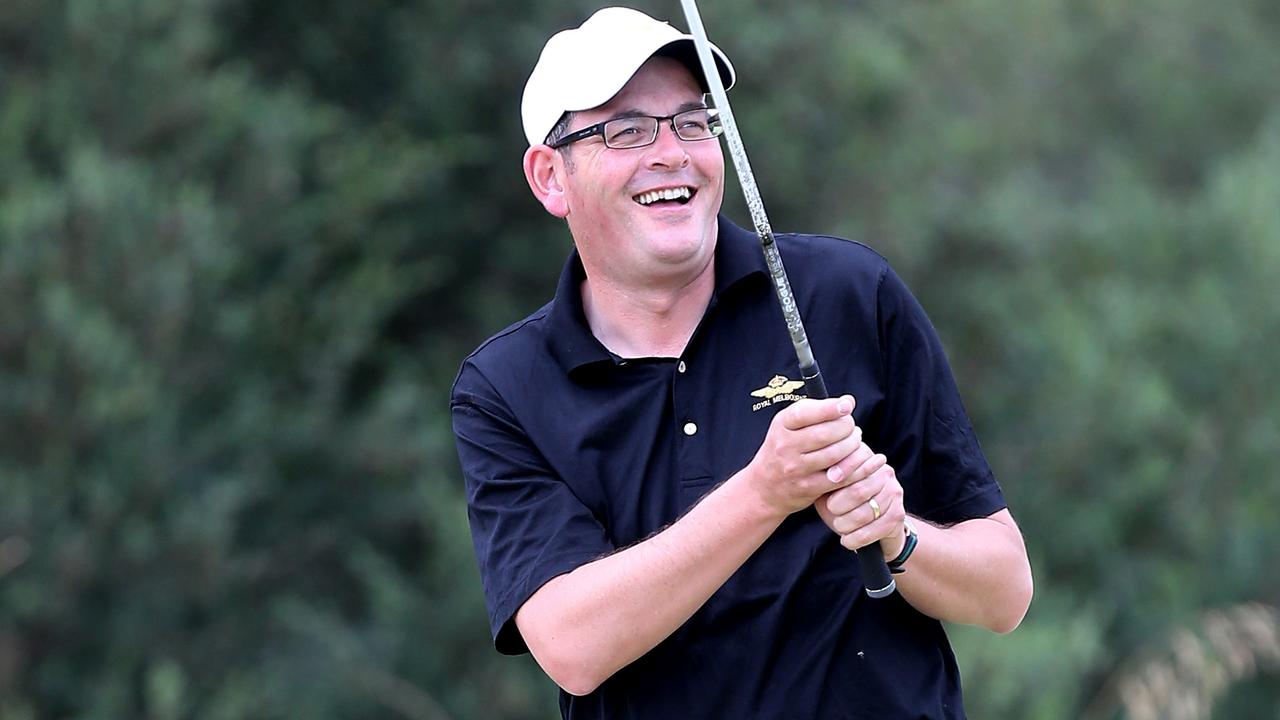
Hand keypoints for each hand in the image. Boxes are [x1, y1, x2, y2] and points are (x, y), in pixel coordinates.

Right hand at [739, 395, 867, 515]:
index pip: (804, 414)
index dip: (829, 408)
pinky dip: (853, 465)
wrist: (764, 486)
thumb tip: (848, 401)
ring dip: (852, 445)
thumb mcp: (789, 424)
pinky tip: (855, 458)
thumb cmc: (783, 448)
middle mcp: (786, 447)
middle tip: (852, 426)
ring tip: (855, 440)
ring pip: (834, 454)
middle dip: (846, 427)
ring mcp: (796, 469)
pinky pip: (839, 476)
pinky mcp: (808, 487)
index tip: (846, 405)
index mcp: (782, 426)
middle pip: (824, 434)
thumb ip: (817, 410)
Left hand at [815, 451, 906, 557]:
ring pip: (865, 513)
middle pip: (858, 492)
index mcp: (867, 459)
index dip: (836, 480)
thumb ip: (827, 479)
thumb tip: (822, 475)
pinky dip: (856, 539)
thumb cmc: (843, 501)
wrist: (873, 521)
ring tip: (838, 526)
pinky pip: (874, 530)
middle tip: (831, 511)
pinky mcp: (898, 514)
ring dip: (846, 524)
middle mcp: (884, 472)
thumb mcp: (831, 487)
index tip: (823, 491)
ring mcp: (894, 493)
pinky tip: (847, 540)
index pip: (851, 468)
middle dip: (839, 507)